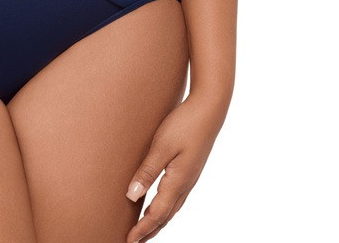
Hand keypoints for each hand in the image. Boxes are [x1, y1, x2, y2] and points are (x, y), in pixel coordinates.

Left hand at [125, 91, 228, 242]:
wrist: (209, 109)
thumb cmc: (184, 124)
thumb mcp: (161, 146)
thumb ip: (147, 171)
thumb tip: (132, 196)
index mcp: (178, 182)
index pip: (157, 214)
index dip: (142, 229)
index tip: (128, 241)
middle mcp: (185, 184)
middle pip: (165, 216)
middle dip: (150, 231)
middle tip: (133, 242)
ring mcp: (189, 178)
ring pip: (171, 208)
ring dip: (157, 221)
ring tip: (144, 229)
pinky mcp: (190, 169)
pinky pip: (175, 197)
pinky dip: (164, 207)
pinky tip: (158, 203)